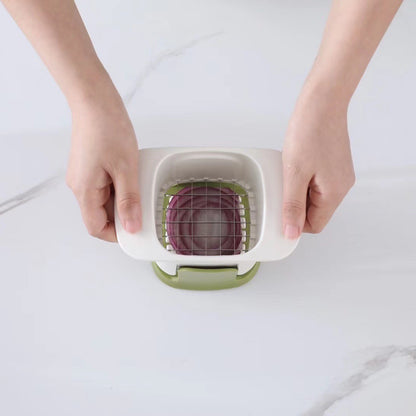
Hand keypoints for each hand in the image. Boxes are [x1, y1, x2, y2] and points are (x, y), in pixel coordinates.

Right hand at [66, 86, 140, 241]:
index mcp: (84, 190)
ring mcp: (84, 176)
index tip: (135, 230)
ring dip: (121, 200)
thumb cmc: (107, 128)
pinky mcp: (90, 167)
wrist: (94, 101)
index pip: (96, 227)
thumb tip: (132, 226)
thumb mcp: (126, 169)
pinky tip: (130, 175)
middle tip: (140, 205)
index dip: (116, 234)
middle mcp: (79, 186)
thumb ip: (129, 200)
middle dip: (122, 215)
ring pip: (103, 201)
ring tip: (136, 185)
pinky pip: (104, 187)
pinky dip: (118, 187)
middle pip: (100, 216)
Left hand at [281, 89, 354, 238]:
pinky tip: (296, 165)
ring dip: (298, 190)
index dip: (295, 222)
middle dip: (295, 204)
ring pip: (314, 197)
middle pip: (315, 212)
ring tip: (289, 171)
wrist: (322, 101)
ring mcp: (338, 175)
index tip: (280, 209)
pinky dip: (303, 178)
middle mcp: (341, 186)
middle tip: (282, 186)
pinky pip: (316, 182)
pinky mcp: (333, 164)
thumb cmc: (310, 130)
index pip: (315, 225)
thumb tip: (291, 233)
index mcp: (334, 193)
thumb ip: (292, 206)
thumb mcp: (294, 173)